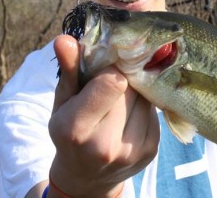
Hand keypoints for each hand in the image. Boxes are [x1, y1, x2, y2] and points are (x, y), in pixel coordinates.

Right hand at [48, 35, 159, 197]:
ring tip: (119, 101)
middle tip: (112, 83)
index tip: (104, 70)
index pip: (111, 82)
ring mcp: (131, 151)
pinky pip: (154, 111)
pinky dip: (144, 106)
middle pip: (131, 88)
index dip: (110, 70)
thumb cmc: (70, 132)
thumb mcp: (62, 102)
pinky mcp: (150, 151)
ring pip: (146, 97)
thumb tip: (65, 38)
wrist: (86, 178)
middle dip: (124, 78)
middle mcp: (104, 145)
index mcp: (76, 129)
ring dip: (135, 91)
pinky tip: (129, 114)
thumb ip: (68, 70)